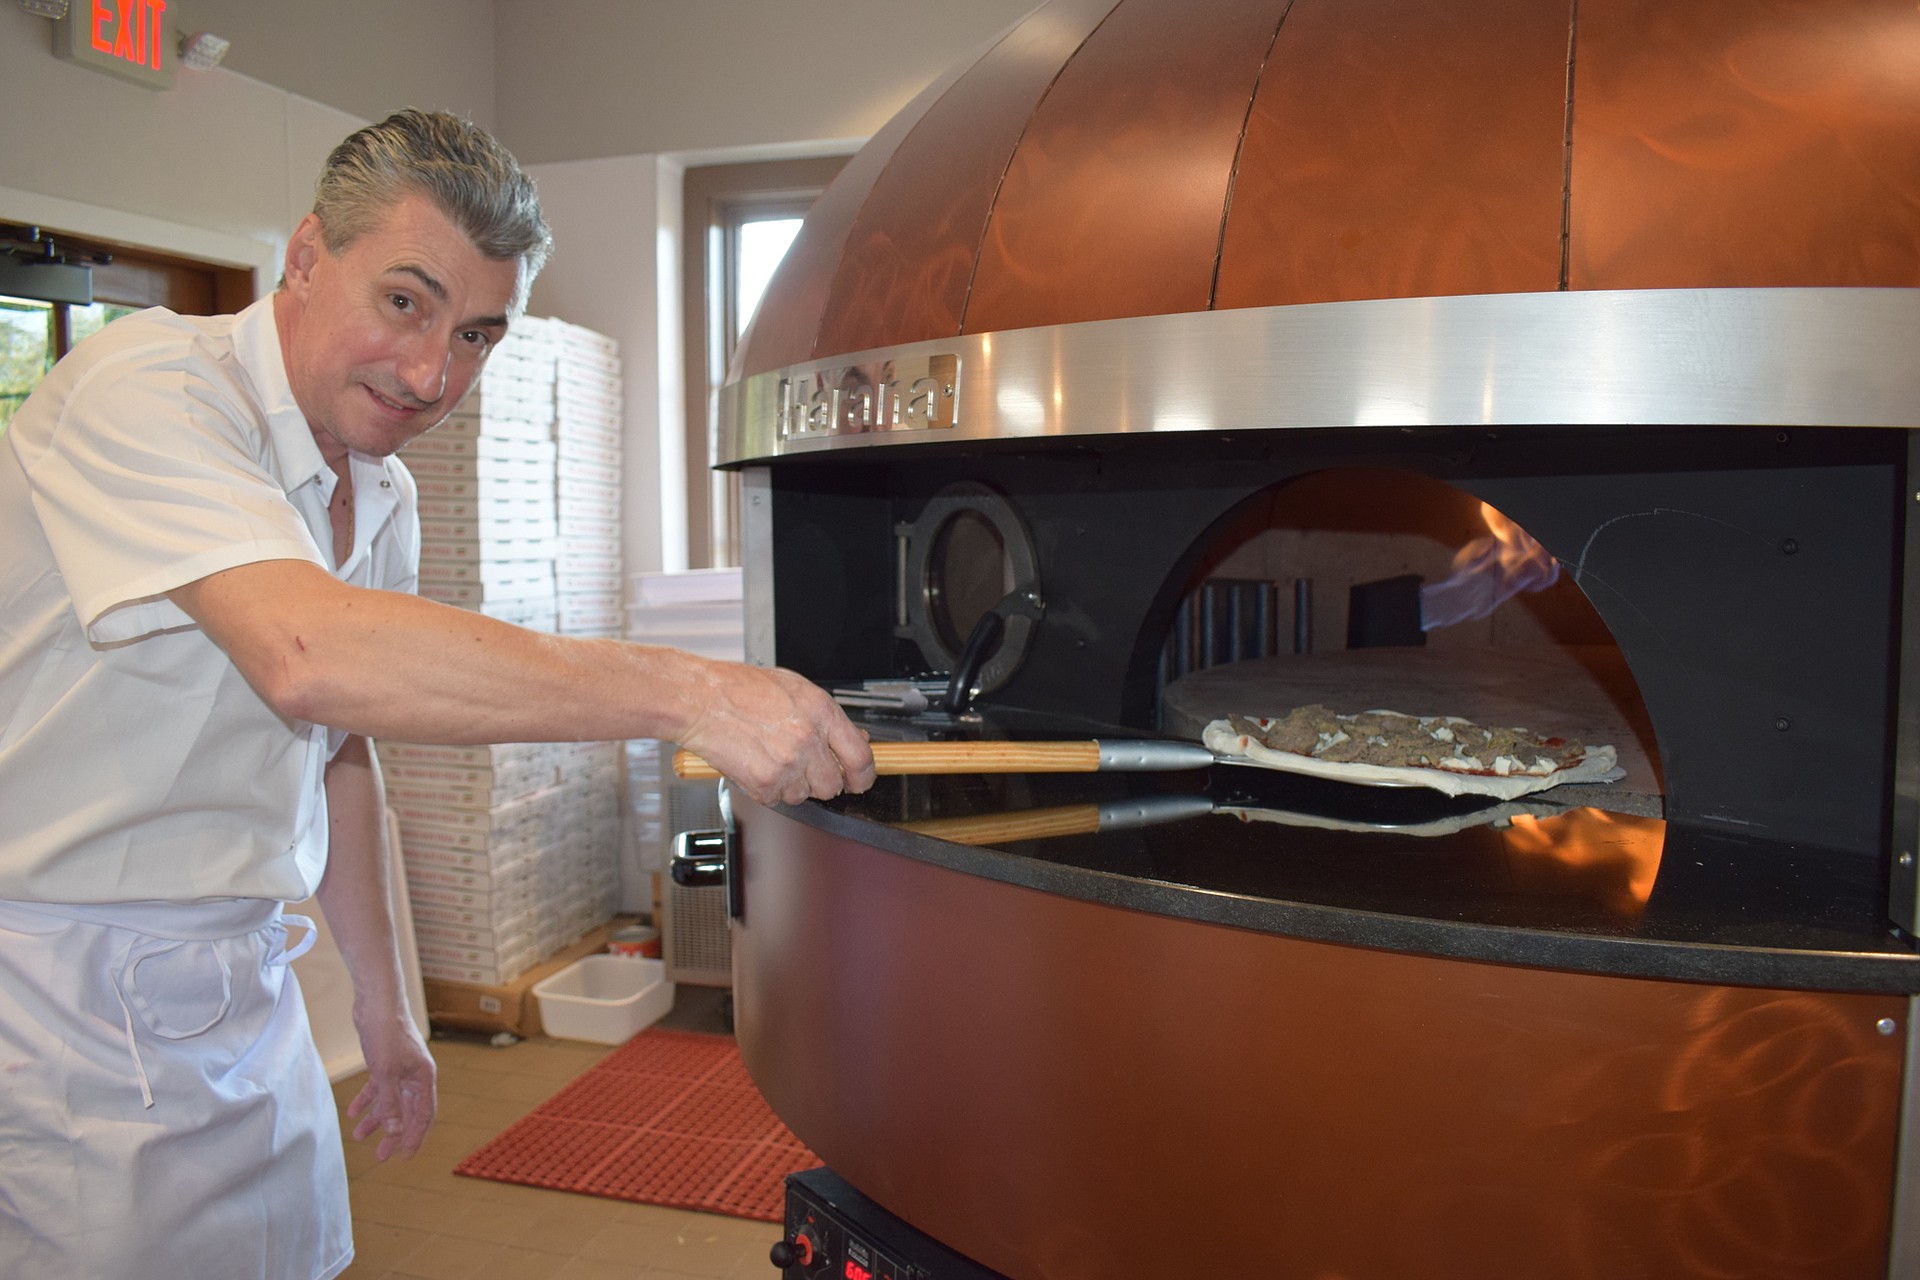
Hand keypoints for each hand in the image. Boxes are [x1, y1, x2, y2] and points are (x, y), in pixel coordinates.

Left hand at [346, 1006, 436, 1160]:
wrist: (376, 1002)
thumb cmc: (386, 1033)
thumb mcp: (386, 1073)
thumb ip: (390, 1104)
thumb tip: (395, 1133)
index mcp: (423, 1077)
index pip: (423, 1114)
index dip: (414, 1136)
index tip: (404, 1157)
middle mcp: (415, 1075)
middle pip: (407, 1111)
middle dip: (394, 1134)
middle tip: (381, 1155)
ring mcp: (400, 1068)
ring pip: (390, 1101)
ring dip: (377, 1119)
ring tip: (360, 1136)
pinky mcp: (384, 1061)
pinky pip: (378, 1088)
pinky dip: (367, 1100)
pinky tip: (353, 1112)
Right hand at [677, 659, 876, 805]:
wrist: (699, 699)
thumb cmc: (740, 688)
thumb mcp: (794, 688)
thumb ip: (826, 717)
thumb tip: (853, 738)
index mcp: (821, 712)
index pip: (860, 757)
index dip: (863, 776)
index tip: (859, 781)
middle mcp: (808, 739)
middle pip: (833, 785)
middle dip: (820, 781)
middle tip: (801, 766)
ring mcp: (787, 764)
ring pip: (804, 796)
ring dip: (790, 785)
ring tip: (769, 757)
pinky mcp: (764, 783)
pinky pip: (776, 799)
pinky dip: (765, 788)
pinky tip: (754, 763)